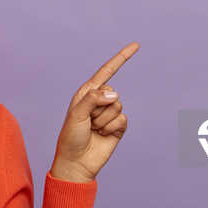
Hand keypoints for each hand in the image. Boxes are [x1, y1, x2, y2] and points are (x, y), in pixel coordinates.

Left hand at [50, 43, 139, 182]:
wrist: (77, 162)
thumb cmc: (71, 137)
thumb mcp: (77, 113)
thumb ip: (93, 99)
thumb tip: (115, 94)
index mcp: (87, 92)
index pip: (107, 71)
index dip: (121, 58)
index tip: (136, 46)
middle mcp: (100, 100)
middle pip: (112, 91)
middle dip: (99, 107)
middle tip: (88, 121)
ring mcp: (110, 114)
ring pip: (118, 106)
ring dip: (103, 120)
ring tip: (94, 129)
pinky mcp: (118, 127)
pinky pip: (123, 119)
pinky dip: (111, 128)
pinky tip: (102, 135)